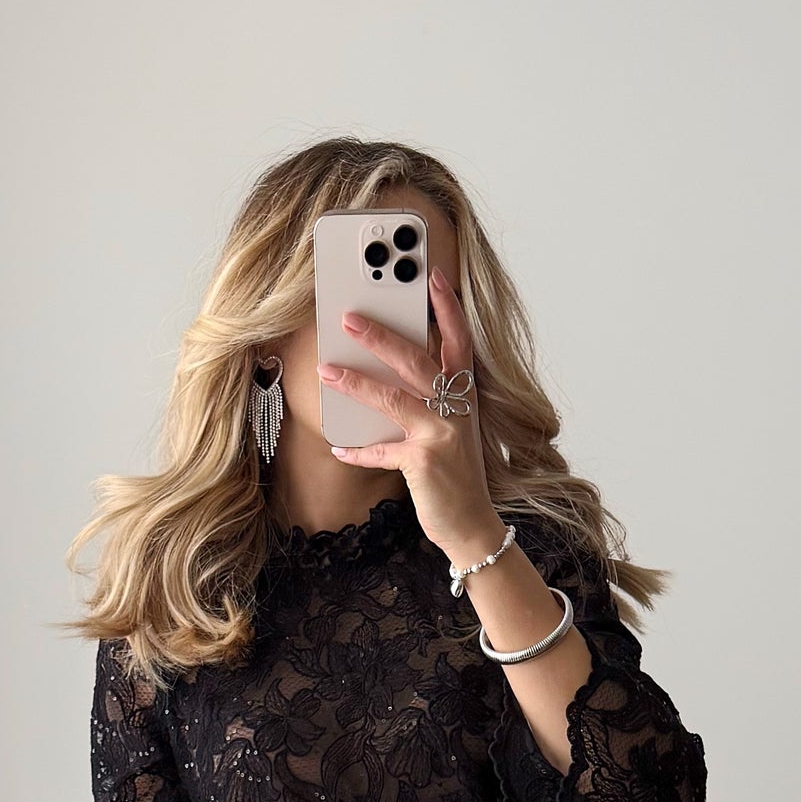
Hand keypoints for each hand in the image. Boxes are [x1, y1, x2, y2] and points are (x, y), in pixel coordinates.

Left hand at [316, 268, 502, 569]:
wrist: (473, 526)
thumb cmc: (457, 476)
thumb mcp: (451, 431)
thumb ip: (428, 402)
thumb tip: (387, 377)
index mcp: (465, 396)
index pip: (459, 342)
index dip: (448, 308)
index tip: (433, 275)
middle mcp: (456, 409)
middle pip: (417, 360)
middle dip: (381, 336)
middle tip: (350, 316)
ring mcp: (441, 434)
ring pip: (394, 397)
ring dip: (357, 382)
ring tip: (327, 369)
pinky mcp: (423, 462)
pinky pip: (381, 450)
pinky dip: (358, 450)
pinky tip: (339, 447)